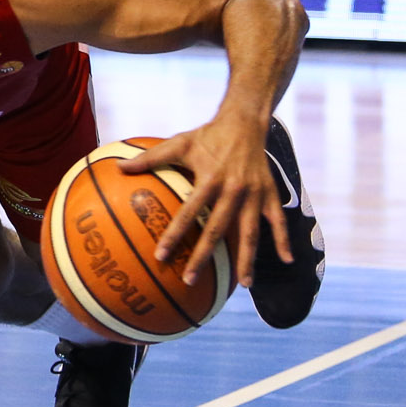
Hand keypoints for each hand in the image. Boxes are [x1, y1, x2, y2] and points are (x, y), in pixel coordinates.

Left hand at [118, 114, 289, 287]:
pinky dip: (283, 239)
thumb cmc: (207, 135)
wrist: (244, 122)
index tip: (161, 255)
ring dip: (247, 259)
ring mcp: (254, 194)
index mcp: (209, 179)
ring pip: (251, 232)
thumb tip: (118, 167)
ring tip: (244, 285)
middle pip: (217, 230)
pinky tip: (287, 260)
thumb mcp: (178, 143)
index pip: (188, 213)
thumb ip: (149, 158)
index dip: (174, 234)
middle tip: (190, 279)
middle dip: (203, 257)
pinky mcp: (270, 193)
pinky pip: (278, 220)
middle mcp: (233, 190)